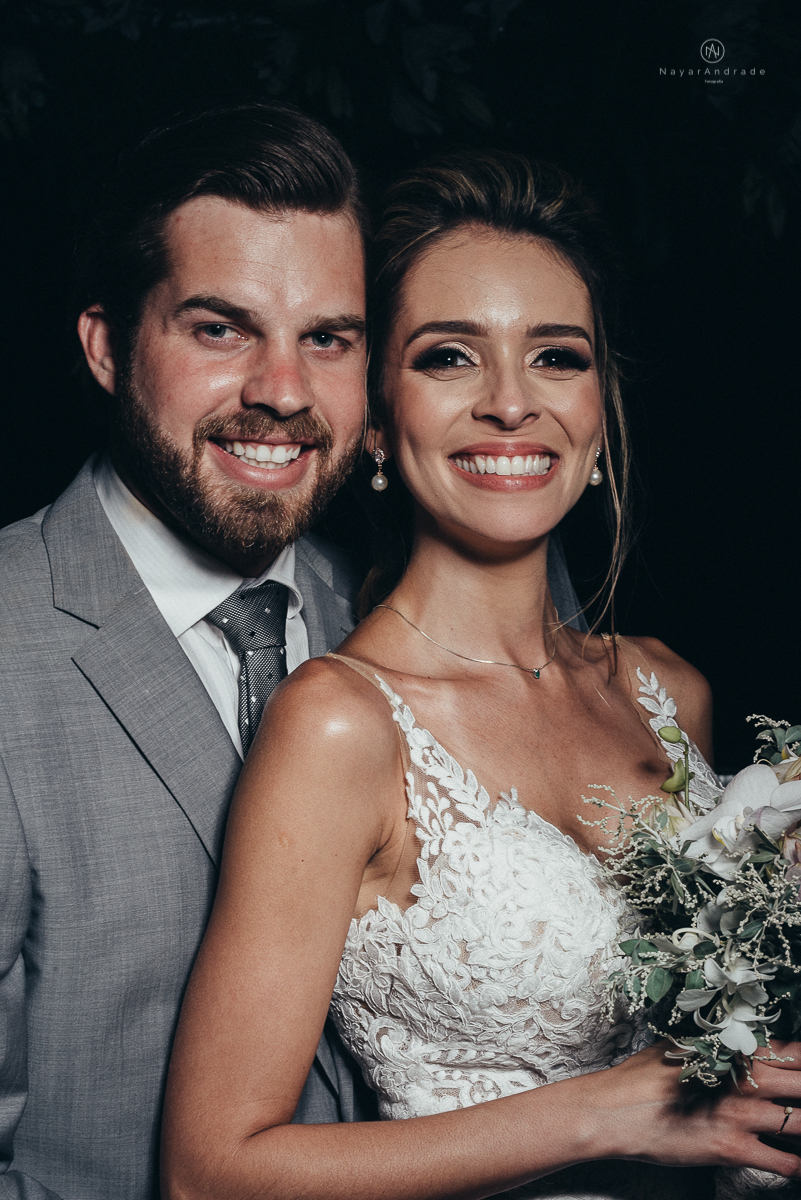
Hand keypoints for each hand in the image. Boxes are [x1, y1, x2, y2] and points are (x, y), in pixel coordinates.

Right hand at [581, 1041, 800, 1176]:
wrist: (614, 1110)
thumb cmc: (641, 1077)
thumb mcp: (679, 1045)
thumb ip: (713, 1044)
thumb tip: (731, 1041)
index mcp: (733, 1050)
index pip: (792, 1052)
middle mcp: (745, 1080)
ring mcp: (742, 1115)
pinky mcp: (734, 1149)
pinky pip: (785, 1163)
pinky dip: (798, 1167)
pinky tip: (799, 1167)